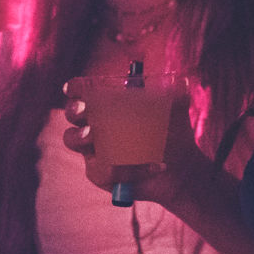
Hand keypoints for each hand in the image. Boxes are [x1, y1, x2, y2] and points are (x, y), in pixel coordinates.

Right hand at [61, 85, 206, 209]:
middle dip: (74, 109)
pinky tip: (150, 167)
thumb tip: (181, 81)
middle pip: (72, 112)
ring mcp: (94, 149)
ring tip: (93, 135)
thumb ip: (177, 96)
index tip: (73, 88)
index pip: (84, 91)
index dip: (75, 88)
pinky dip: (126, 169)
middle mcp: (96, 123)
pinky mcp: (99, 172)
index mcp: (110, 103)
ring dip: (80, 136)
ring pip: (74, 139)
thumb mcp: (177, 113)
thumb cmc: (174, 134)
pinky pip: (101, 169)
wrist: (180, 169)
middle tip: (84, 111)